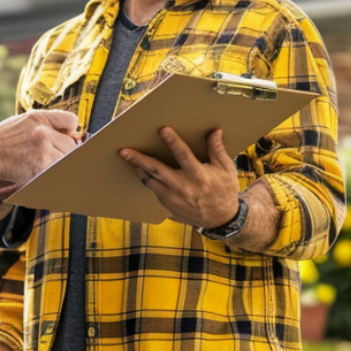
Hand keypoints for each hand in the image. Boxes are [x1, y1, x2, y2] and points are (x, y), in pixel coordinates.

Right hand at [0, 110, 80, 199]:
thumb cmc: (4, 138)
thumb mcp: (24, 121)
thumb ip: (48, 123)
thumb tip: (74, 133)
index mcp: (39, 118)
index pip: (71, 120)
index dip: (71, 130)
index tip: (67, 136)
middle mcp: (42, 132)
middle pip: (71, 144)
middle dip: (66, 150)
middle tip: (52, 155)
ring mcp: (42, 152)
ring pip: (67, 160)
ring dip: (61, 163)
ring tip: (46, 164)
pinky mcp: (40, 170)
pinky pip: (58, 172)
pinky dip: (55, 174)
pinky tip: (44, 172)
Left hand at [120, 128, 240, 228]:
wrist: (220, 220)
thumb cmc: (224, 191)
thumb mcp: (227, 169)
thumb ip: (217, 150)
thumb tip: (214, 131)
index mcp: (200, 176)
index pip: (184, 156)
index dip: (173, 142)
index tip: (163, 130)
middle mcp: (184, 188)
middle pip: (157, 171)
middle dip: (139, 159)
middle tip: (124, 150)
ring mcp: (174, 199)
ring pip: (150, 182)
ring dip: (137, 169)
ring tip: (126, 158)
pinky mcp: (168, 206)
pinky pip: (154, 190)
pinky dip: (146, 179)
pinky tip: (139, 170)